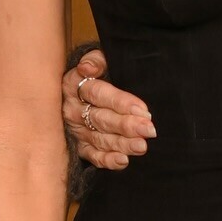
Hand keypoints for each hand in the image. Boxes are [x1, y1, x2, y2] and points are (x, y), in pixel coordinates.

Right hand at [62, 47, 154, 168]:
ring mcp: (76, 129)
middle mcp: (73, 109)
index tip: (143, 110)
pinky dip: (108, 160)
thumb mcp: (98, 59)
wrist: (86, 86)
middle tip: (148, 130)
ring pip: (99, 139)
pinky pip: (92, 156)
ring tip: (141, 147)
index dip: (121, 102)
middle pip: (100, 118)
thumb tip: (88, 68)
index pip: (98, 93)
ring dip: (121, 144)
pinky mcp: (79, 146)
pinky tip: (123, 160)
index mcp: (74, 84)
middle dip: (126, 126)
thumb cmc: (100, 72)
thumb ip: (96, 60)